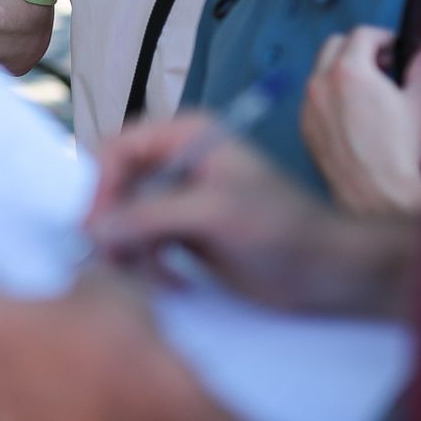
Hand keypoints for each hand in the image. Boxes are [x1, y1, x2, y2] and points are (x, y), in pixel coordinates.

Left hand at [0, 267, 202, 420]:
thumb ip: (74, 264)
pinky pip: (25, 410)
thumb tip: (76, 254)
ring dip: (15, 364)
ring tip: (53, 352)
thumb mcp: (101, 278)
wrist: (161, 408)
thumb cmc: (124, 338)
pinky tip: (71, 386)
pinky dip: (39, 398)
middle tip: (28, 312)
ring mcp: (7, 411)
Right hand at [89, 117, 404, 316]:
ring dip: (129, 253)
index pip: (117, 150)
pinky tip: (173, 285)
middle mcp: (175, 162)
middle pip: (114, 186)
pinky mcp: (182, 234)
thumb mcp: (213, 214)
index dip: (97, 187)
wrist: (330, 273)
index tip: (90, 228)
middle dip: (110, 225)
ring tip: (151, 279)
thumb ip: (149, 216)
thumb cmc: (283, 230)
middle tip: (108, 262)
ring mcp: (178, 199)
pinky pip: (141, 245)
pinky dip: (148, 267)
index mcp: (185, 135)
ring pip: (123, 220)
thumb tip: (91, 229)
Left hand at [301, 28, 420, 216]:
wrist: (375, 192)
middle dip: (358, 47)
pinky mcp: (304, 124)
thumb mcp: (420, 105)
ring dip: (341, 69)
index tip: (394, 47)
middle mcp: (322, 84)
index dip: (382, 36)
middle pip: (334, 45)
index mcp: (350, 72)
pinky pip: (313, 96)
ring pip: (319, 69)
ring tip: (368, 88)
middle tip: (381, 64)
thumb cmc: (399, 152)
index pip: (361, 34)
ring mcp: (309, 104)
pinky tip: (352, 110)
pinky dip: (329, 92)